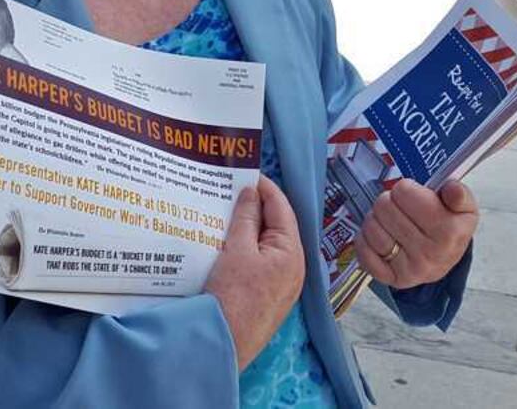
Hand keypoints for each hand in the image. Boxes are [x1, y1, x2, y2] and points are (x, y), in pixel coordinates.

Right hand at [204, 177, 303, 368]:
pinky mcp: (268, 295)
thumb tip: (251, 192)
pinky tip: (229, 240)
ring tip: (227, 211)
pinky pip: (262, 261)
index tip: (245, 172)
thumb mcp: (237, 249)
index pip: (282, 208)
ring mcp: (282, 284)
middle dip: (256, 207)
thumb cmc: (232, 295)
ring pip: (268, 244)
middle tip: (231, 190)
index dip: (264, 187)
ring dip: (250, 227)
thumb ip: (246, 217)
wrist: (222, 343)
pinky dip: (248, 247)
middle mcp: (294, 268)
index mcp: (292, 252)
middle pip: (277, 226)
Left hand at [354, 179, 476, 289]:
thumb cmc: (450, 227)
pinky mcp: (393, 279)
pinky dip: (365, 240)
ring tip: (389, 222)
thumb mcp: (464, 207)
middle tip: (400, 209)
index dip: (406, 189)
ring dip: (376, 219)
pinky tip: (380, 237)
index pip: (404, 192)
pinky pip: (363, 251)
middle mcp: (431, 254)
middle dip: (390, 202)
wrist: (445, 258)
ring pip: (371, 227)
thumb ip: (460, 194)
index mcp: (450, 232)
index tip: (414, 196)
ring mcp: (411, 269)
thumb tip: (452, 189)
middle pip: (384, 206)